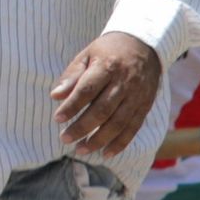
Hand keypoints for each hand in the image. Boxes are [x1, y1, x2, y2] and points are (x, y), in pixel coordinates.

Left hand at [50, 32, 165, 159]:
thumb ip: (72, 76)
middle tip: (64, 139)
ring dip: (99, 140)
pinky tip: (106, 153)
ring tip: (80, 150)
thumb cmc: (107, 52)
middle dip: (83, 127)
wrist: (144, 45)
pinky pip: (133, 128)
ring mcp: (137, 96)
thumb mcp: (87, 55)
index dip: (72, 105)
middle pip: (103, 110)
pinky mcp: (145, 106)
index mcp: (107, 67)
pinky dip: (120, 143)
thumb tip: (55, 96)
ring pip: (118, 123)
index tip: (57, 118)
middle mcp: (124, 83)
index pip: (88, 89)